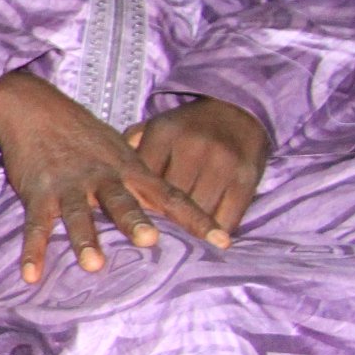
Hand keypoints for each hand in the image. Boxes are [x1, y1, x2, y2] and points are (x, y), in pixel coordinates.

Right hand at [0, 72, 228, 284]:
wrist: (34, 108)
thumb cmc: (82, 133)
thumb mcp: (119, 149)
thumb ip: (142, 178)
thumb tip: (171, 209)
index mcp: (128, 168)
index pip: (169, 195)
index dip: (196, 218)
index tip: (222, 241)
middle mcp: (102, 177)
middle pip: (121, 201)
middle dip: (134, 221)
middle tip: (150, 240)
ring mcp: (68, 185)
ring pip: (78, 215)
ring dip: (85, 239)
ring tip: (93, 265)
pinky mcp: (38, 194)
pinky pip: (35, 226)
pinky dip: (32, 251)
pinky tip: (32, 276)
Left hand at [126, 96, 269, 237]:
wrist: (236, 110)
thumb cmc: (188, 128)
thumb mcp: (157, 128)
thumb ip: (131, 151)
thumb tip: (108, 183)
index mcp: (164, 133)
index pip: (143, 180)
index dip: (137, 205)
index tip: (133, 222)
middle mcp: (193, 146)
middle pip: (169, 200)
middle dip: (161, 222)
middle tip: (154, 240)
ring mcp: (222, 162)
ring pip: (198, 212)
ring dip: (189, 232)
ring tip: (179, 245)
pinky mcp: (246, 178)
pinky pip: (228, 217)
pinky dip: (215, 232)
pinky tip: (207, 239)